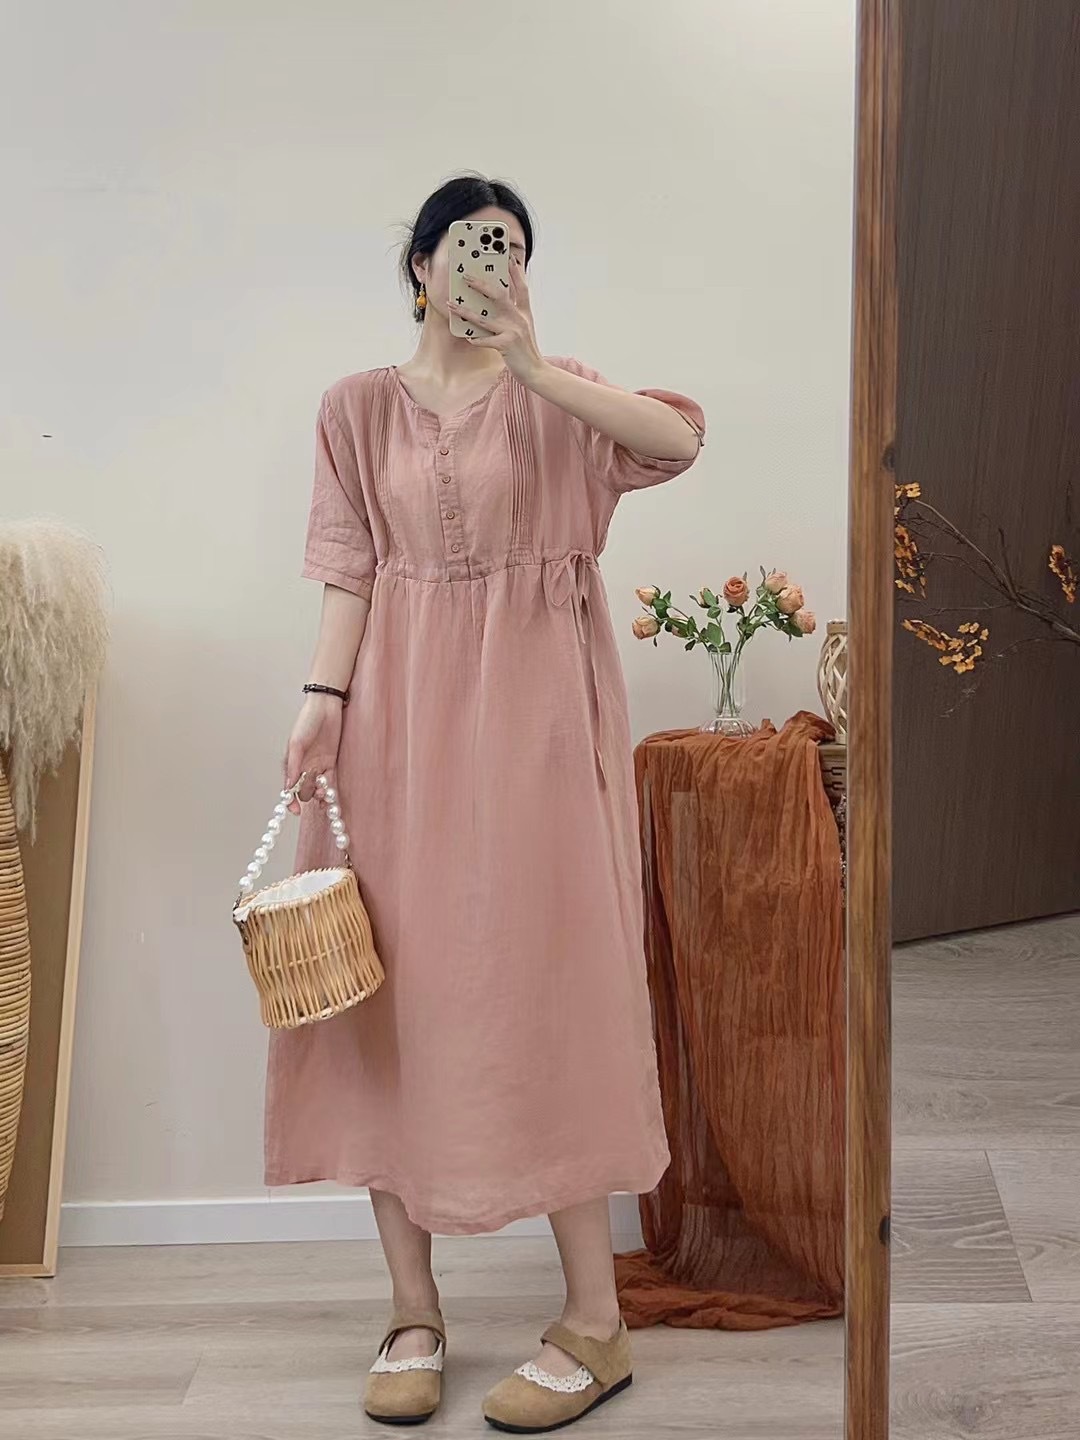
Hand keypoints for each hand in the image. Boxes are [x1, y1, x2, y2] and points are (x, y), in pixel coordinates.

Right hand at [282, 694, 343, 814]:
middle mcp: (303, 766)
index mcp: (291, 763)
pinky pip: (329, 781)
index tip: (295, 811)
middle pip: (303, 790)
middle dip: (307, 796)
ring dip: (319, 795)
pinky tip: (330, 796)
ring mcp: (317, 765)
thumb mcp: (297, 744)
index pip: (288, 787)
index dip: (290, 800)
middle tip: (315, 794)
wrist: (325, 706)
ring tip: (323, 796)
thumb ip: (293, 765)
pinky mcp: (330, 762)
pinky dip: (329, 790)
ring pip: (316, 788)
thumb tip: (288, 787)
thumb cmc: (306, 722)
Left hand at [450, 255, 545, 385]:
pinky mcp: (506, 344)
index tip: (509, 257)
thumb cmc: (526, 350)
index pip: (521, 287)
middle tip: (466, 277)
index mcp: (524, 312)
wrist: (536, 371)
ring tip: (452, 305)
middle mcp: (519, 318)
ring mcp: (512, 330)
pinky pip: (485, 340)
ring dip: (465, 311)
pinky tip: (467, 337)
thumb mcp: (525, 328)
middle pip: (499, 294)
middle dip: (480, 284)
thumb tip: (500, 303)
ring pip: (483, 318)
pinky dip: (475, 339)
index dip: (516, 271)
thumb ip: (514, 314)